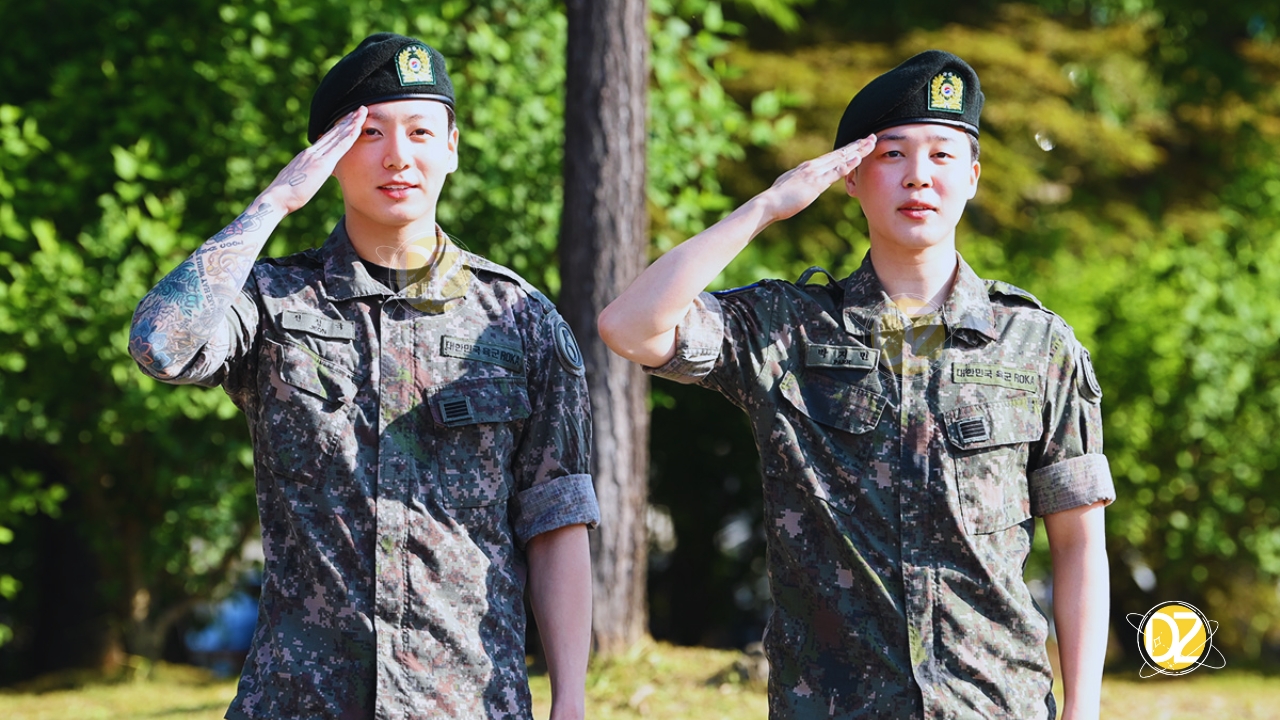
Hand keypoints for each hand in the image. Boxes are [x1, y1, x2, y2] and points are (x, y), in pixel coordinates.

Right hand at [260, 106, 368, 214]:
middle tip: (359, 109)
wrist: (277, 198)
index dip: (338, 128)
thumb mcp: (298, 181)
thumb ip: (305, 176)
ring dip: (352, 122)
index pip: (326, 138)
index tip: (347, 120)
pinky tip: (358, 127)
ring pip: (338, 135)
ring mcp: (317, 156)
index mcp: (306, 156)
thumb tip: (308, 178)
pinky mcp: (323, 164)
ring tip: (362, 111)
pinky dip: (350, 136)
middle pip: (333, 132)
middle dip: (347, 120)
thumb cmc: (285, 196)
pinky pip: (340, 146)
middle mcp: (312, 151)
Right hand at [759, 133, 875, 221]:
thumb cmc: (779, 199)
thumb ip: (801, 182)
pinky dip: (846, 165)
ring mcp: (814, 173)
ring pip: (840, 158)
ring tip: (870, 143)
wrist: (768, 203)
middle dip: (857, 145)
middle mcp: (813, 166)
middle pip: (839, 153)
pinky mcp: (814, 183)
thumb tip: (805, 183)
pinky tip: (857, 159)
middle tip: (872, 137)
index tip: (859, 144)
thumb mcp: (792, 186)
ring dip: (856, 150)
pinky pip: (833, 173)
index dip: (847, 149)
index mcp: (808, 167)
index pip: (832, 156)